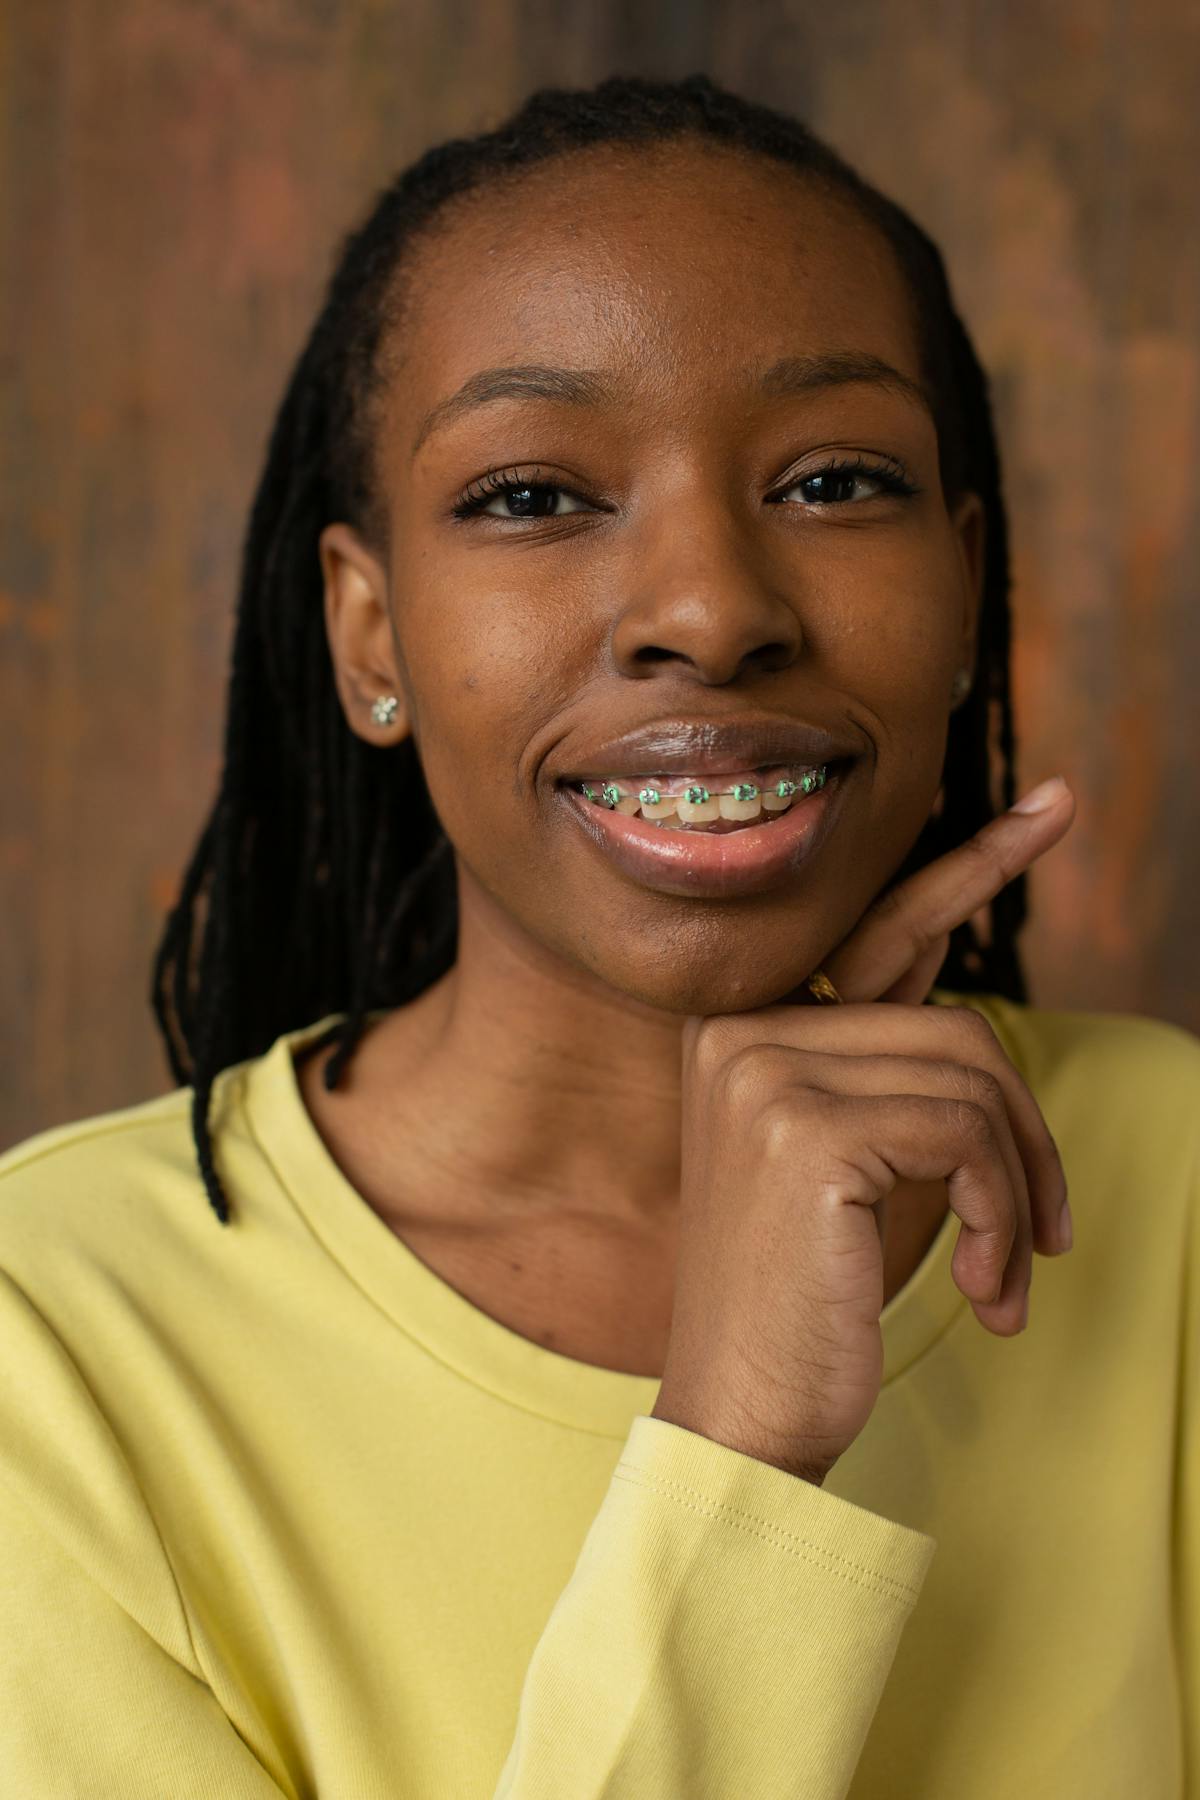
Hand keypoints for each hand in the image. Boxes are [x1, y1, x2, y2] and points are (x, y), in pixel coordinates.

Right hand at [651, 776, 1076, 1485]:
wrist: (746, 1415)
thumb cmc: (808, 1296)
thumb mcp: (857, 1166)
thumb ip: (897, 1076)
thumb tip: (983, 1028)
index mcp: (744, 1029)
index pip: (880, 930)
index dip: (973, 866)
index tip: (1054, 807)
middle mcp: (740, 1030)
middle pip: (956, 1026)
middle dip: (1026, 1133)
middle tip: (1052, 1231)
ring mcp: (762, 1071)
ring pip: (972, 1080)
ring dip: (1018, 1191)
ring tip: (1007, 1273)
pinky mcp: (804, 1128)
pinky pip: (967, 1135)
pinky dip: (1003, 1216)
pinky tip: (986, 1291)